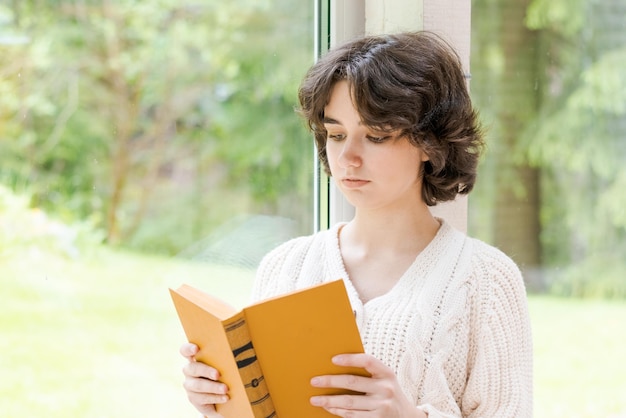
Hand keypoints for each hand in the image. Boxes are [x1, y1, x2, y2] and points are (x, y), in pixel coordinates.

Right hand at [180, 342, 228, 416]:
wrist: (219, 396)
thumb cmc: (222, 373)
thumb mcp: (222, 364)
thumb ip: (225, 357)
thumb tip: (243, 349)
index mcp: (195, 358)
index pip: (185, 350)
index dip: (188, 349)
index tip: (196, 349)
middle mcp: (189, 371)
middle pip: (192, 368)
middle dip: (206, 371)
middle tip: (218, 374)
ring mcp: (190, 385)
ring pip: (198, 385)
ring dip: (213, 387)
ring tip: (225, 389)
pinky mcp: (193, 398)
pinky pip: (203, 398)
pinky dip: (215, 397)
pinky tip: (225, 397)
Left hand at [309, 353, 426, 417]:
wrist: (407, 417)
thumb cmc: (388, 393)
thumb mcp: (385, 379)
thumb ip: (368, 372)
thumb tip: (336, 364)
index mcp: (387, 373)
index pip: (367, 361)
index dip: (350, 359)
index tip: (333, 359)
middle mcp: (386, 389)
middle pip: (352, 382)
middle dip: (330, 381)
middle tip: (314, 381)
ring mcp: (381, 406)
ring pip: (348, 402)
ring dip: (329, 401)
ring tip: (315, 399)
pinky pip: (352, 415)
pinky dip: (337, 411)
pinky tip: (328, 408)